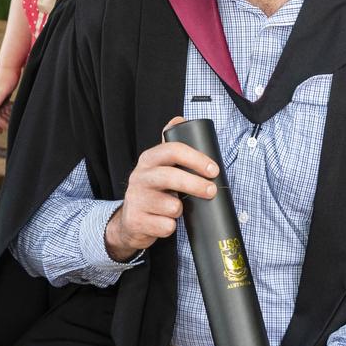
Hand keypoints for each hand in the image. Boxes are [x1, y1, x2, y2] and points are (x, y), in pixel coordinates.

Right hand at [0, 65, 22, 134]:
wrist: (10, 65)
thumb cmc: (8, 76)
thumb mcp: (4, 88)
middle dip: (0, 123)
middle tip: (8, 129)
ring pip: (0, 111)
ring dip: (4, 118)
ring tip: (11, 123)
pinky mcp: (3, 93)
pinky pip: (4, 105)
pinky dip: (8, 111)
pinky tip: (13, 113)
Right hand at [104, 117, 219, 260]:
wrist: (131, 221)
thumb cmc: (153, 190)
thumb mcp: (159, 166)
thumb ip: (171, 146)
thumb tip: (180, 119)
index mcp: (149, 159)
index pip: (173, 150)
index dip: (196, 158)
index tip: (214, 169)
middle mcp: (139, 176)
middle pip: (171, 176)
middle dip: (196, 184)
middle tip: (212, 191)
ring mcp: (136, 199)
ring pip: (171, 206)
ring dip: (180, 210)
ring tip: (177, 209)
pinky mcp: (137, 221)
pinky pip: (165, 226)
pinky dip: (171, 227)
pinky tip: (165, 222)